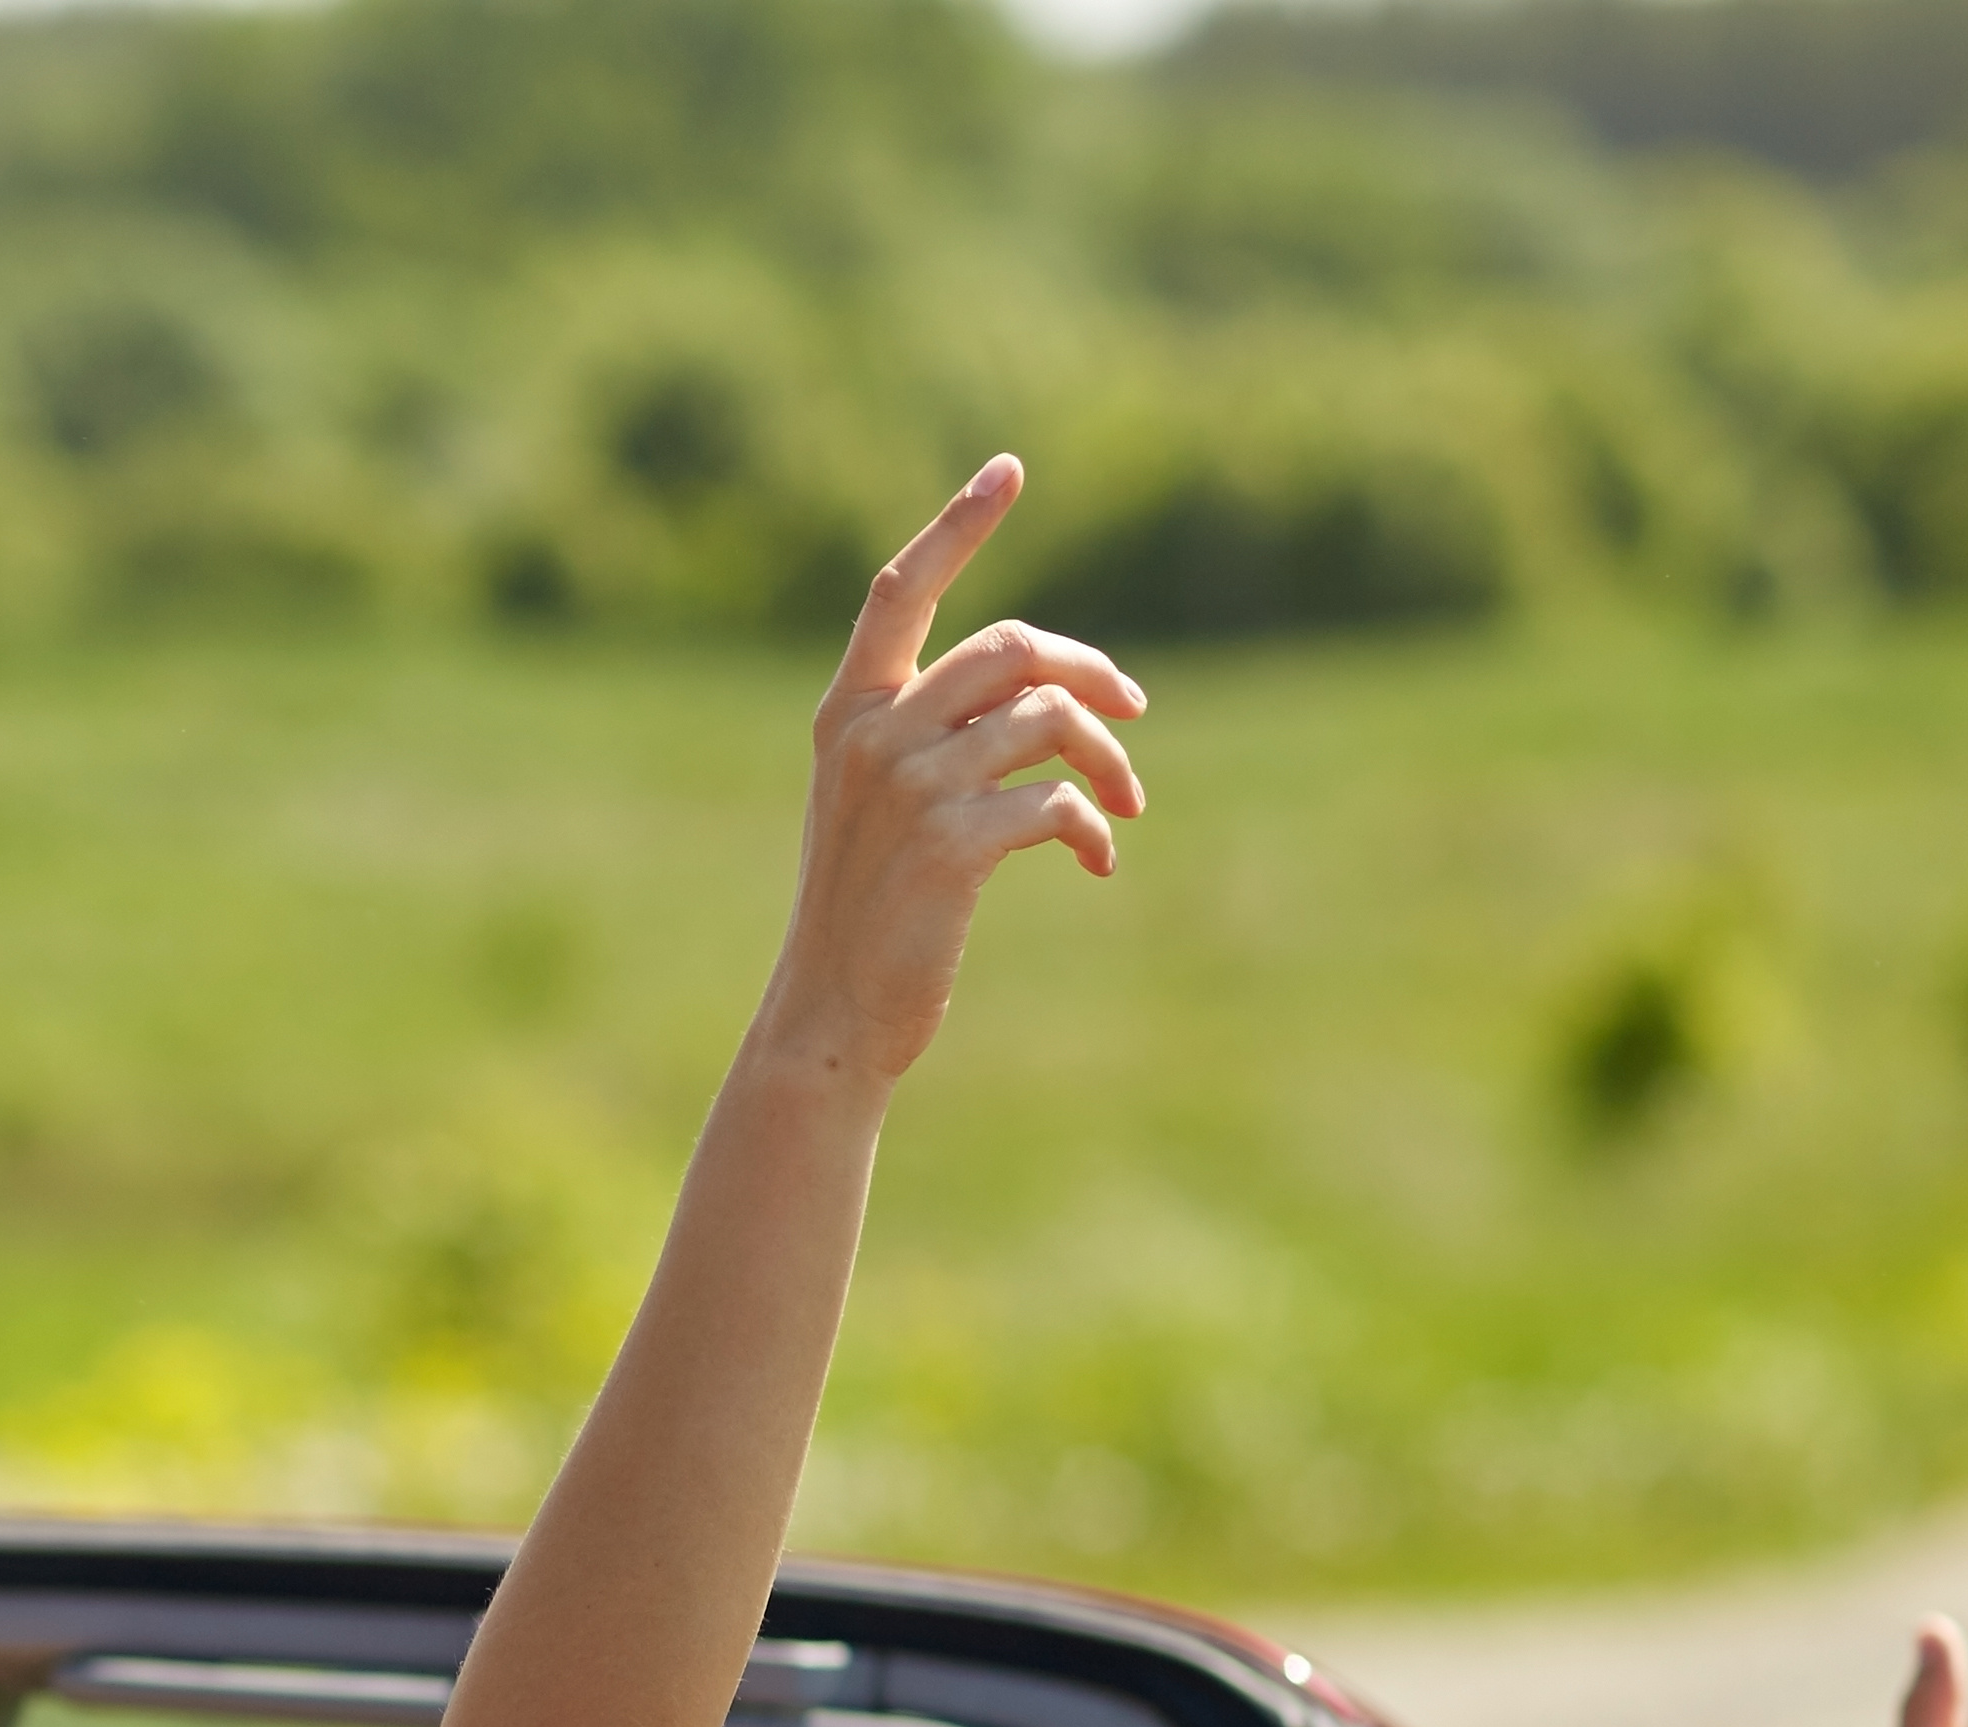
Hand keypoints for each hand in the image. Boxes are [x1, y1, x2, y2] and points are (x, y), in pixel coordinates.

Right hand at [756, 458, 1147, 1091]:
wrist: (833, 1018)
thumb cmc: (868, 910)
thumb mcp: (878, 805)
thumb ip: (933, 734)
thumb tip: (1058, 693)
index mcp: (846, 715)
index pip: (902, 592)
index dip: (958, 525)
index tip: (1010, 468)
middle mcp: (870, 737)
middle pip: (1012, 648)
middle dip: (1091, 671)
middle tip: (1134, 714)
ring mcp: (907, 789)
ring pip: (1048, 720)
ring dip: (1109, 762)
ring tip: (1128, 805)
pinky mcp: (950, 845)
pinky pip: (1058, 801)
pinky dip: (1095, 826)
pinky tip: (1098, 860)